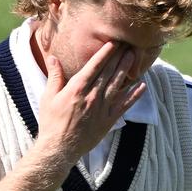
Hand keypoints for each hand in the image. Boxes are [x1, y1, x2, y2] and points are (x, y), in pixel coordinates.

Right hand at [36, 42, 145, 167]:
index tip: (113, 42)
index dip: (105, 53)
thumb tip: (53, 58)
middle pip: (108, 72)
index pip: (94, 66)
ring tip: (134, 56)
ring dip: (126, 69)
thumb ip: (55, 77)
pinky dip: (134, 95)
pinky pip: (124, 105)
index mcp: (77, 88)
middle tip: (127, 44)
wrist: (60, 148)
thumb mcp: (48, 97)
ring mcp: (102, 108)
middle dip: (118, 56)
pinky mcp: (108, 120)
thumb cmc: (51, 123)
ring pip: (117, 84)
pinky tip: (142, 86)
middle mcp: (92, 96)